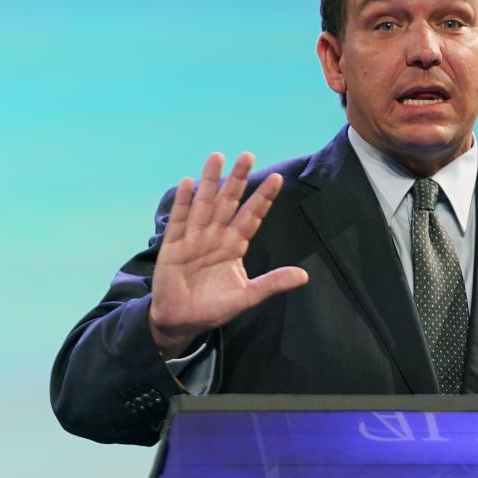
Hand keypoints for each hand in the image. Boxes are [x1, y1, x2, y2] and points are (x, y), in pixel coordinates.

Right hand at [148, 152, 308, 358]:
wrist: (182, 322)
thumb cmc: (214, 307)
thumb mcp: (247, 296)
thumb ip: (272, 283)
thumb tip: (304, 276)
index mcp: (235, 245)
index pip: (252, 215)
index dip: (263, 198)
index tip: (277, 178)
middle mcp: (216, 235)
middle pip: (229, 202)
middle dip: (238, 179)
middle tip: (248, 155)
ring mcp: (194, 238)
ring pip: (205, 204)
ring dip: (210, 181)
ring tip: (217, 157)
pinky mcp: (173, 246)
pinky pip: (179, 220)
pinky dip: (183, 202)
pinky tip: (188, 183)